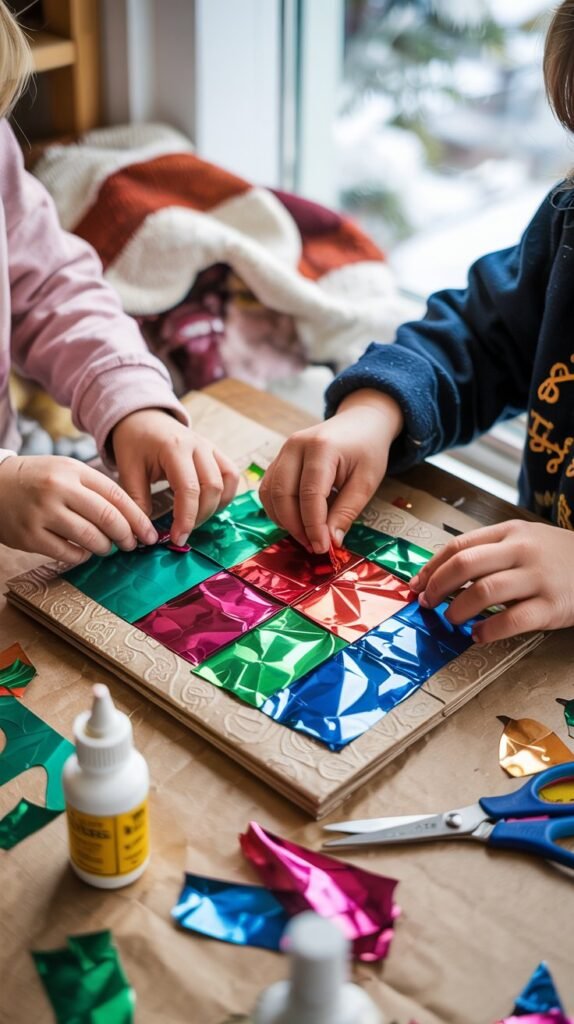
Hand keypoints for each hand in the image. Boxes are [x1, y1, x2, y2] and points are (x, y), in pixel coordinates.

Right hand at [0, 455, 157, 562]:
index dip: (137, 518)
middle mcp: (58, 489)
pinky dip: (81, 556)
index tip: (149, 533)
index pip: (116, 495)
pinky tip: (83, 553)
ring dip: (105, 548)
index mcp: (73, 471)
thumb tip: (131, 518)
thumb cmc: (38, 480)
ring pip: (89, 538)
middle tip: (132, 545)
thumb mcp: (66, 471)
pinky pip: (67, 553)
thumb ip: (95, 490)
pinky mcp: (30, 535)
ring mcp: (43, 513)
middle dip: (126, 536)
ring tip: (106, 548)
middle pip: (107, 517)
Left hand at [112, 409, 238, 545]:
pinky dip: (225, 494)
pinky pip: (231, 475)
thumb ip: (138, 502)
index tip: (178, 539)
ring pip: (227, 482)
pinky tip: (208, 505)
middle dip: (200, 517)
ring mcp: (210, 447)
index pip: (189, 489)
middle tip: (182, 533)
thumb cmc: (134, 443)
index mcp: (174, 448)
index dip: (186, 518)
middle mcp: (198, 445)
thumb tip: (146, 536)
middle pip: (212, 488)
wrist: (143, 418)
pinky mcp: (216, 452)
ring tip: (195, 519)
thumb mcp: (128, 471)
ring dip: (215, 506)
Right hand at [260, 389, 403, 553]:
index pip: (309, 494)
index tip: (322, 548)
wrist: (360, 422)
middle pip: (282, 494)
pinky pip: (268, 489)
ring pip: (270, 493)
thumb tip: (330, 541)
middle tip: (314, 546)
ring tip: (306, 536)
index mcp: (321, 448)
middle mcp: (295, 446)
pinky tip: (296, 521)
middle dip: (295, 526)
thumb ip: (346, 511)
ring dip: (284, 520)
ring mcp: (283, 450)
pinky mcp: (279, 459)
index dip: (313, 525)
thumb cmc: (367, 450)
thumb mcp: (366, 482)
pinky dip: (278, 510)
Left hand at [410, 519, 573, 641]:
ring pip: (484, 591)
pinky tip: (478, 636)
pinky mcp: (552, 605)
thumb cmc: (557, 558)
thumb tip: (442, 574)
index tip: (417, 584)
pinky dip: (489, 630)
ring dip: (458, 609)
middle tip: (427, 604)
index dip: (432, 566)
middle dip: (438, 586)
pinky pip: (513, 619)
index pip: (459, 545)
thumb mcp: (525, 541)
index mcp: (510, 532)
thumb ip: (490, 552)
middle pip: (465, 564)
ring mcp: (538, 577)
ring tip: (451, 620)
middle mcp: (522, 551)